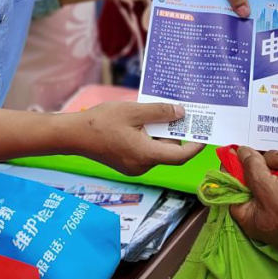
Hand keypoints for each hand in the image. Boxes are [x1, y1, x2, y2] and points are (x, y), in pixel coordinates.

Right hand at [67, 101, 204, 175]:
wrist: (74, 134)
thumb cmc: (101, 122)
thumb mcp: (134, 111)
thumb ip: (159, 112)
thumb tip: (181, 113)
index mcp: (145, 155)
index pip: (179, 157)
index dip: (194, 146)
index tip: (203, 134)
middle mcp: (141, 166)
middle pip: (167, 152)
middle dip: (172, 133)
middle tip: (174, 111)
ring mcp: (133, 167)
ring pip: (155, 151)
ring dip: (158, 134)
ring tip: (152, 114)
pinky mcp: (125, 164)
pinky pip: (144, 151)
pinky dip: (148, 138)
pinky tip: (140, 122)